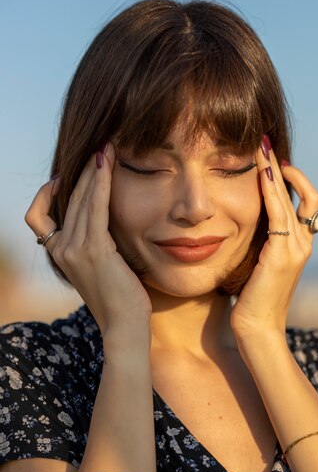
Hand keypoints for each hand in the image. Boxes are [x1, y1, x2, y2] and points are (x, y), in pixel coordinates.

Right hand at [25, 143, 152, 335]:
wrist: (124, 325)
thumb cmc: (119, 296)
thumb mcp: (99, 265)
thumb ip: (92, 242)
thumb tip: (101, 218)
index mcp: (58, 253)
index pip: (39, 216)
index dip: (49, 193)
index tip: (67, 177)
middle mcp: (61, 250)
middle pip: (67, 200)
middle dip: (83, 170)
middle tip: (98, 147)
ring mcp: (74, 250)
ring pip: (80, 198)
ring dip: (93, 170)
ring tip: (106, 148)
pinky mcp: (94, 250)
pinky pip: (96, 207)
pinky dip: (101, 183)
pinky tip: (107, 165)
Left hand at [230, 139, 317, 337]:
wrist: (258, 329)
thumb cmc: (251, 300)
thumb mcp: (257, 265)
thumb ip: (259, 245)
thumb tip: (244, 228)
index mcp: (299, 243)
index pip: (301, 200)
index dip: (288, 178)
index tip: (267, 160)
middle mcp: (303, 241)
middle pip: (301, 192)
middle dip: (281, 165)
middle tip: (264, 142)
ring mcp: (296, 247)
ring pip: (292, 196)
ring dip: (275, 169)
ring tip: (261, 146)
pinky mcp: (283, 253)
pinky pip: (279, 212)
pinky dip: (272, 189)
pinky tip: (261, 171)